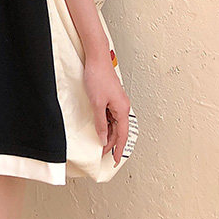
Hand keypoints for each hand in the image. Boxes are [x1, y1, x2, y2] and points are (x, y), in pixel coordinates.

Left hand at [83, 51, 130, 166]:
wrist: (96, 58)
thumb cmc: (98, 76)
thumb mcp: (97, 103)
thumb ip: (100, 123)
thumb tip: (104, 138)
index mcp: (122, 109)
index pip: (122, 135)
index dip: (118, 149)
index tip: (114, 160)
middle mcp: (122, 106)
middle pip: (119, 130)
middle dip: (112, 143)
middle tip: (103, 154)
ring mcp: (117, 100)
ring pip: (115, 122)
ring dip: (108, 132)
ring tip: (100, 142)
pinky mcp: (112, 95)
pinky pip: (111, 114)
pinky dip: (106, 122)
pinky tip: (100, 126)